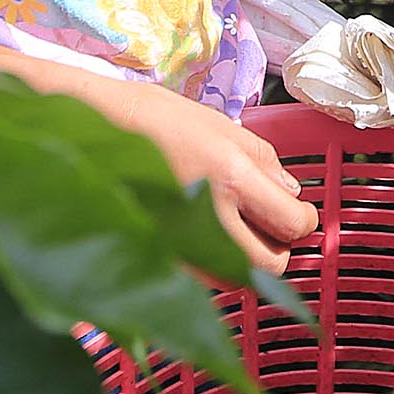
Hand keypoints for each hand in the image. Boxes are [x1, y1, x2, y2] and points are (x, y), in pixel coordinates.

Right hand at [100, 81, 318, 279]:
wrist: (90, 129)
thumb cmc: (150, 117)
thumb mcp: (218, 124)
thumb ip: (264, 160)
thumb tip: (291, 193)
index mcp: (229, 176)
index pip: (292, 223)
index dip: (303, 221)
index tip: (297, 212)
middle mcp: (208, 218)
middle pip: (270, 265)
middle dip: (278, 248)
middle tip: (270, 226)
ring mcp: (181, 244)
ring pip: (235, 276)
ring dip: (243, 257)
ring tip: (229, 224)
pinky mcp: (158, 258)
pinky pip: (202, 274)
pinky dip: (210, 260)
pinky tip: (199, 230)